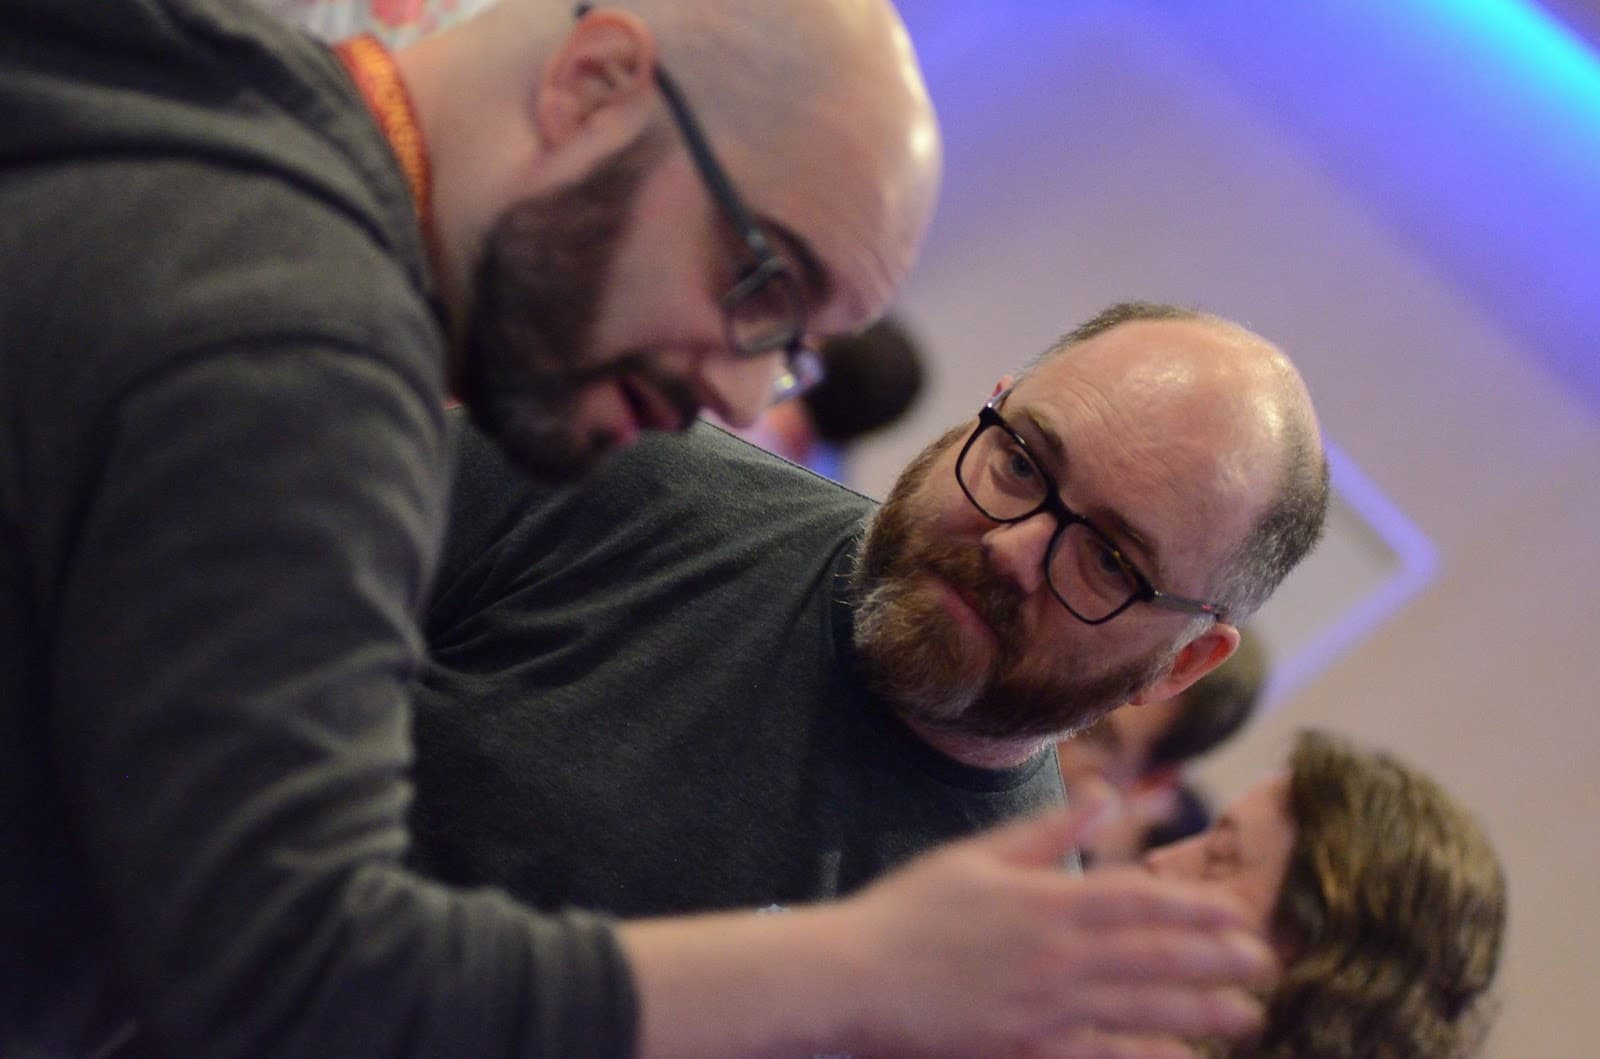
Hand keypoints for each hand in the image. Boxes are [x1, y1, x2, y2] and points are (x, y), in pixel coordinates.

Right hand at [834, 802, 1276, 1057]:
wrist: (854, 978)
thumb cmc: (910, 912)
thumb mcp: (977, 857)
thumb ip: (1047, 831)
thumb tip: (1104, 796)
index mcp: (1045, 900)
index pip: (1138, 901)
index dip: (1193, 908)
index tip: (1237, 913)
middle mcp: (1056, 954)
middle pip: (1154, 956)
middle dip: (1216, 960)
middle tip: (1267, 965)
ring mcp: (1045, 1008)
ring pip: (1140, 1008)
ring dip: (1200, 1010)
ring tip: (1248, 1016)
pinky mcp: (1028, 1049)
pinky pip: (1101, 1055)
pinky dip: (1143, 1056)